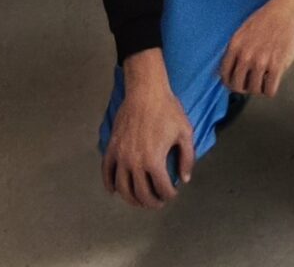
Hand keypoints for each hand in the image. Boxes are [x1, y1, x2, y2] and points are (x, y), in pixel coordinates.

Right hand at [102, 51, 195, 208]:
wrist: (146, 91)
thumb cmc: (168, 110)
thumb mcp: (185, 133)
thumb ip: (187, 159)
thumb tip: (183, 179)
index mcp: (154, 161)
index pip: (162, 189)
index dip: (169, 195)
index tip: (172, 193)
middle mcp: (135, 162)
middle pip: (141, 194)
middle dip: (151, 202)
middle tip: (157, 202)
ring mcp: (120, 156)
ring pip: (122, 188)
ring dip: (131, 199)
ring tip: (139, 200)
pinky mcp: (112, 147)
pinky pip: (106, 171)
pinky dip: (109, 184)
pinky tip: (114, 191)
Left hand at [220, 0, 293, 98]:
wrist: (291, 7)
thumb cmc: (270, 15)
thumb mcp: (245, 28)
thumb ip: (237, 47)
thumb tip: (229, 65)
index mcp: (235, 44)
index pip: (224, 73)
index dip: (229, 82)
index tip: (234, 84)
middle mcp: (246, 54)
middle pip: (237, 85)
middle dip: (243, 88)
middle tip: (249, 86)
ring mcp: (261, 60)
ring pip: (253, 90)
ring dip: (258, 89)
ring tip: (263, 82)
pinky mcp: (277, 65)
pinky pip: (269, 90)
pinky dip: (270, 90)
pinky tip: (273, 82)